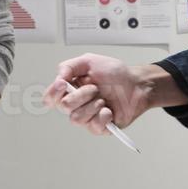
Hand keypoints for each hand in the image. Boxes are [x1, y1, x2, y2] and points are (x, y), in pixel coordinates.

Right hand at [43, 54, 164, 134]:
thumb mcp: (89, 61)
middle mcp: (76, 104)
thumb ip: (69, 66)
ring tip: (103, 99)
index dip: (53, 92)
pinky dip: (103, 116)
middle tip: (95, 88)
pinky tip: (109, 110)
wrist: (136, 84)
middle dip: (81, 95)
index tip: (63, 83)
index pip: (51, 97)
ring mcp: (87, 117)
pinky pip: (93, 127)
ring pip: (77, 119)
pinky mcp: (100, 127)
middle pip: (64, 107)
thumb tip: (57, 78)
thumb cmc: (114, 73)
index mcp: (70, 89)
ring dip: (92, 106)